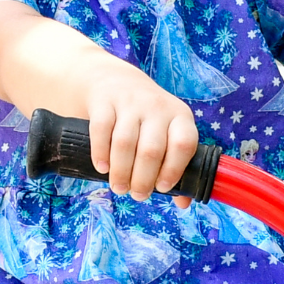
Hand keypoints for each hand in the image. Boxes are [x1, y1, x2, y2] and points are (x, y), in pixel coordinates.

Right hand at [85, 60, 197, 206]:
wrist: (114, 80)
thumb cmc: (146, 118)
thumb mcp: (167, 133)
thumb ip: (175, 166)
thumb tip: (183, 203)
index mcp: (180, 116)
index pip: (183, 144)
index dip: (174, 169)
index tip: (161, 188)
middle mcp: (157, 107)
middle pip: (151, 150)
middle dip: (143, 179)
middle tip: (136, 194)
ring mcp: (130, 102)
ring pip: (125, 142)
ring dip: (121, 171)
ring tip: (119, 187)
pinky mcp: (105, 101)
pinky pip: (102, 129)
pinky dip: (100, 152)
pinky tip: (102, 168)